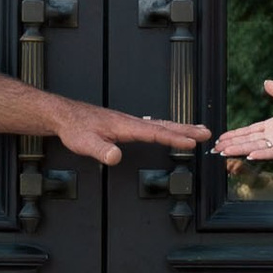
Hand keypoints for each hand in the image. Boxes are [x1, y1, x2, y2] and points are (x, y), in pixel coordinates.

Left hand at [47, 99, 209, 168]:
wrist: (64, 116)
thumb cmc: (74, 128)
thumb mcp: (85, 143)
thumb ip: (101, 150)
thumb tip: (115, 157)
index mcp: (126, 126)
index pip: (155, 133)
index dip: (175, 138)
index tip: (192, 143)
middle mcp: (131, 122)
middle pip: (164, 126)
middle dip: (186, 130)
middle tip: (207, 133)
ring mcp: (129, 123)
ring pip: (160, 125)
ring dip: (180, 128)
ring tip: (197, 130)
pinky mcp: (125, 125)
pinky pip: (152, 126)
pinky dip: (166, 128)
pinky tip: (169, 130)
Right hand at [214, 80, 272, 164]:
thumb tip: (266, 82)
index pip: (250, 130)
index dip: (235, 133)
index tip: (221, 137)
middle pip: (248, 140)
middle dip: (231, 143)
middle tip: (214, 148)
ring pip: (255, 147)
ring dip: (240, 149)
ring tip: (224, 152)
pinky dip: (262, 154)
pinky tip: (250, 155)